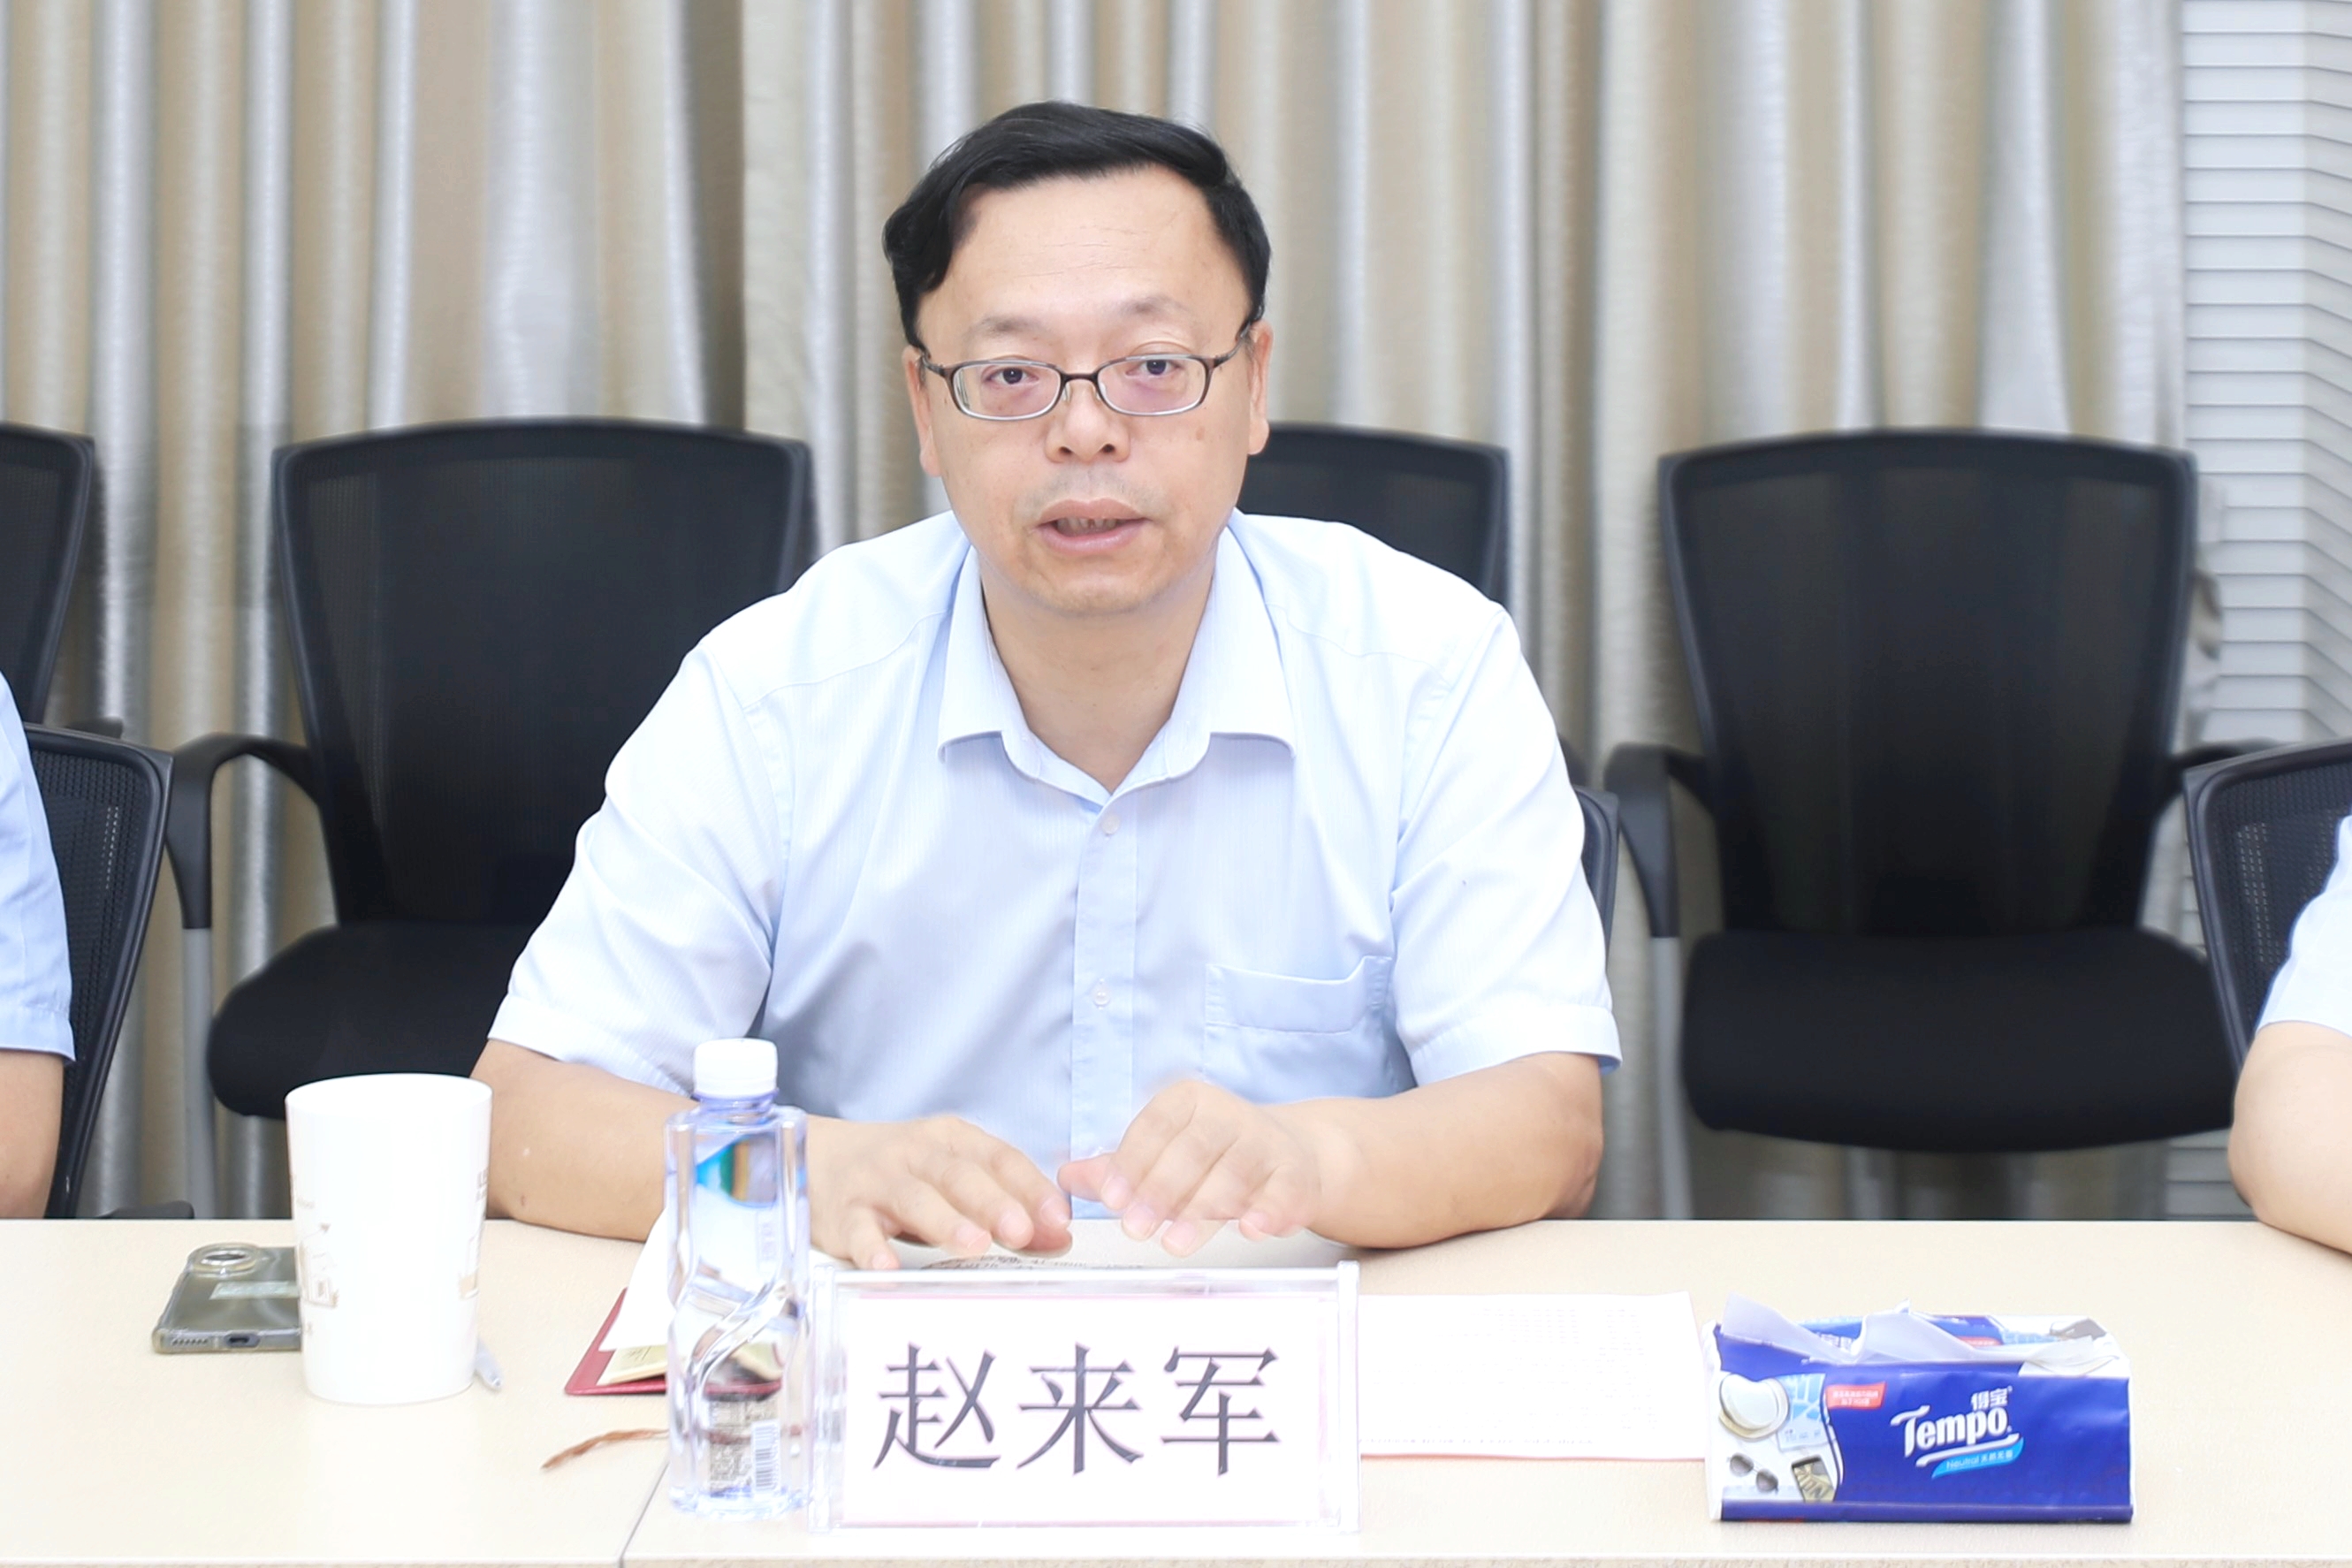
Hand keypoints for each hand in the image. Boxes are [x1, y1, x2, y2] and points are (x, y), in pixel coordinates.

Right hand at [808, 1114, 1072, 1269]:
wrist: (819, 1159)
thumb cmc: (903, 1173)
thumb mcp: (954, 1178)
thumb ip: (1005, 1205)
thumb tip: (1057, 1236)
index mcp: (951, 1140)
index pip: (998, 1157)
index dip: (1030, 1186)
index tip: (1057, 1217)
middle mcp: (916, 1155)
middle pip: (958, 1175)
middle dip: (992, 1202)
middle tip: (1021, 1230)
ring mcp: (878, 1183)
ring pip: (914, 1198)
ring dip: (945, 1221)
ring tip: (974, 1245)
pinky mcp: (843, 1214)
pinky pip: (858, 1231)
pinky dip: (871, 1249)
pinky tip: (887, 1266)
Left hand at [1058, 1080, 1331, 1257]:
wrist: (1290, 1153)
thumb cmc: (1213, 1155)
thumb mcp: (1164, 1153)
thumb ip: (1118, 1168)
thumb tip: (1066, 1179)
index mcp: (1188, 1101)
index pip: (1155, 1126)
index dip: (1132, 1161)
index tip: (1112, 1198)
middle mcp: (1228, 1114)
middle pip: (1193, 1149)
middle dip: (1163, 1190)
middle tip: (1136, 1228)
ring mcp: (1265, 1141)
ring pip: (1233, 1173)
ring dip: (1205, 1209)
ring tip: (1177, 1242)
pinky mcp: (1295, 1172)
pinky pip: (1283, 1189)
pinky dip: (1268, 1209)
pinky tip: (1251, 1229)